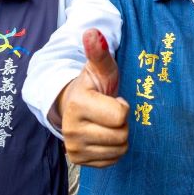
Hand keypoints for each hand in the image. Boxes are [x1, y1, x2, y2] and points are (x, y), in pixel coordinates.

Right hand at [59, 28, 129, 167]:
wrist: (74, 105)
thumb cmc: (94, 85)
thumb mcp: (100, 68)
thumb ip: (99, 52)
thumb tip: (92, 33)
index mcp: (78, 104)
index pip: (121, 116)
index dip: (122, 106)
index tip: (111, 99)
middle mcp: (71, 129)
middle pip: (121, 135)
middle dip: (122, 123)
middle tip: (109, 112)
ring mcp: (73, 148)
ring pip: (119, 149)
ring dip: (119, 136)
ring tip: (105, 122)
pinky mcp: (78, 161)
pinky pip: (112, 161)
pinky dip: (113, 149)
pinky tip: (103, 135)